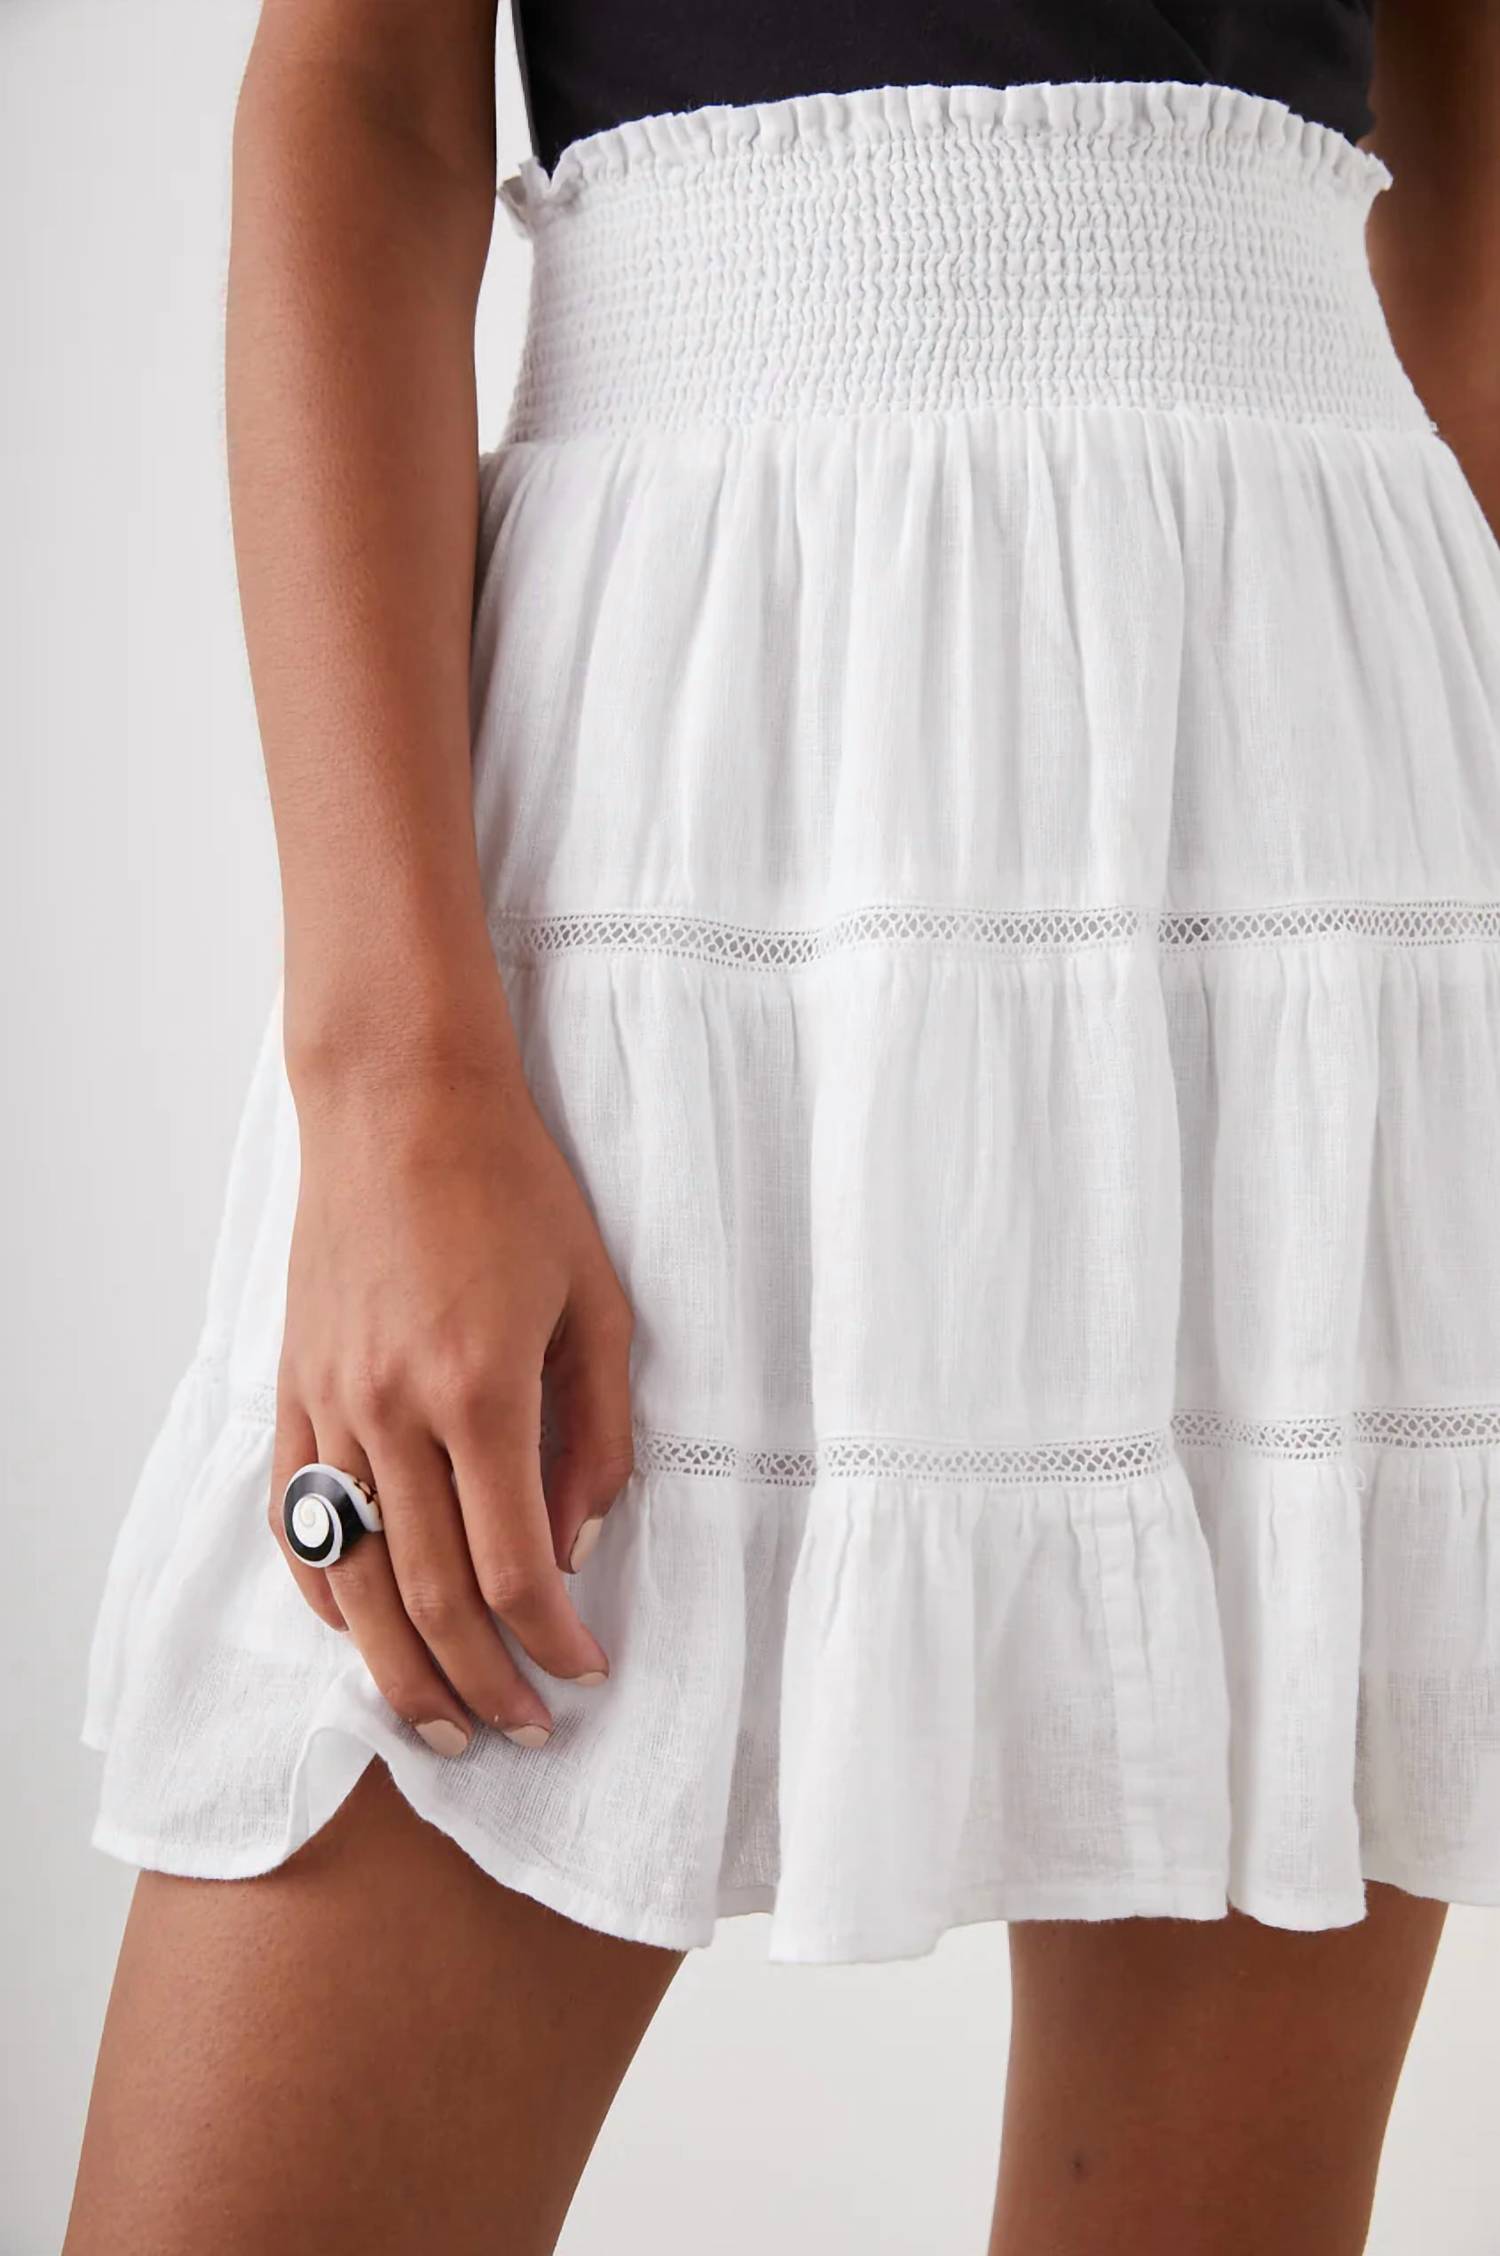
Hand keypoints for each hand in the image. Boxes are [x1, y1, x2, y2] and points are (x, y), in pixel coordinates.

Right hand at [270, 1054, 633, 1753]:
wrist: (400, 1103)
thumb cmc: (514, 1189)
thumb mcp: (596, 1302)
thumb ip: (597, 1430)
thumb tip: (580, 1542)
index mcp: (479, 1390)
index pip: (514, 1566)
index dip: (552, 1639)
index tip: (586, 1674)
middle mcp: (393, 1411)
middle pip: (428, 1596)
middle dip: (481, 1684)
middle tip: (521, 1734)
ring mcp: (329, 1403)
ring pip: (352, 1578)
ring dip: (396, 1668)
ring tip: (438, 1728)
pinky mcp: (291, 1388)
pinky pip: (294, 1517)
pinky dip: (322, 1591)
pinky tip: (355, 1633)